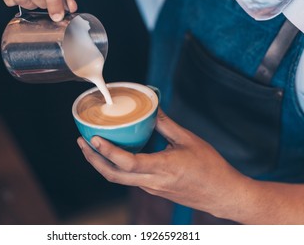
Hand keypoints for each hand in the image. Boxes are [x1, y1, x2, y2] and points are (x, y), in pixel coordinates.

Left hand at [77, 109, 250, 216]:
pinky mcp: (154, 190)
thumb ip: (166, 125)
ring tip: (91, 146)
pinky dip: (116, 167)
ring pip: (119, 179)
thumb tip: (151, 109)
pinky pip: (129, 179)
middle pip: (113, 175)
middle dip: (93, 159)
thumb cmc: (210, 167)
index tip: (93, 138)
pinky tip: (115, 154)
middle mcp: (152, 182)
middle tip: (81, 141)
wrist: (222, 194)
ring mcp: (151, 188)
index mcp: (163, 168)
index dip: (107, 151)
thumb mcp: (189, 140)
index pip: (127, 163)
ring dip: (102, 164)